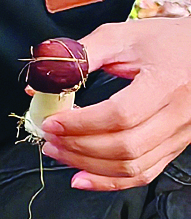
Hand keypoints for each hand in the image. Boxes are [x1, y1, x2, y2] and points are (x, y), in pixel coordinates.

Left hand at [36, 18, 190, 190]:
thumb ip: (79, 55)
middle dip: (78, 146)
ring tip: (57, 152)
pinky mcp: (176, 146)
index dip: (81, 124)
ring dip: (88, 165)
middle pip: (126, 146)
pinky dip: (110, 182)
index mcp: (167, 83)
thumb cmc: (164, 41)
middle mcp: (180, 114)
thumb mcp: (121, 36)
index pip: (121, 115)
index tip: (51, 121)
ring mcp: (181, 134)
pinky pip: (145, 174)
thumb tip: (41, 79)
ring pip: (133, 166)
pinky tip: (82, 177)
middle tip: (48, 138)